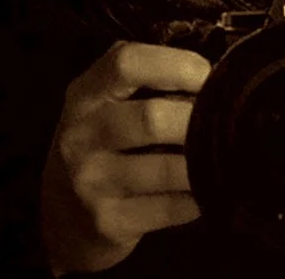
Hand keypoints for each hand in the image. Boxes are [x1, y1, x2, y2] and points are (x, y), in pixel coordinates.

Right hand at [39, 41, 209, 273]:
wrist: (63, 216)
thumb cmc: (98, 148)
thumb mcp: (100, 106)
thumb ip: (140, 82)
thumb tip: (210, 74)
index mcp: (83, 96)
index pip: (126, 64)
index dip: (175, 65)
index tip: (207, 76)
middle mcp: (81, 136)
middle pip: (153, 118)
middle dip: (199, 120)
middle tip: (221, 124)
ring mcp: (93, 181)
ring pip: (170, 169)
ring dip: (205, 163)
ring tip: (218, 157)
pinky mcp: (110, 221)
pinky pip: (174, 208)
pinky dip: (198, 198)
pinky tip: (201, 191)